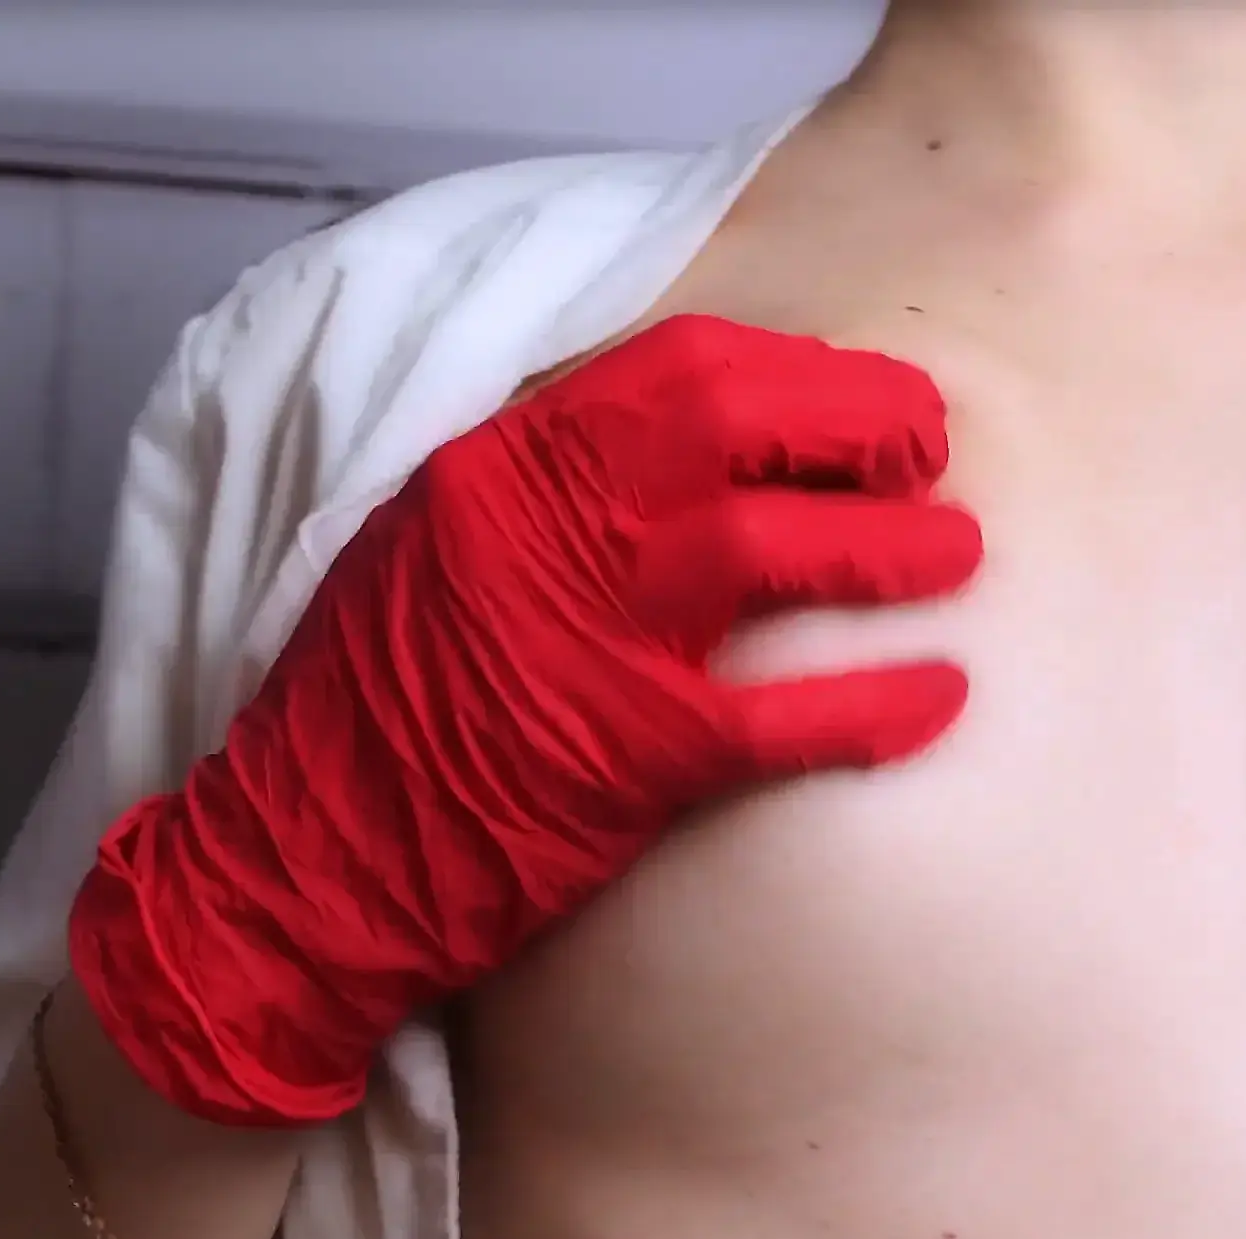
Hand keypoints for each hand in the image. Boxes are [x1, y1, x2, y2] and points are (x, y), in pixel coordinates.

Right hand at [71, 314, 986, 1126]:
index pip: (677, 367)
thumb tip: (673, 469)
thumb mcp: (433, 559)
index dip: (796, 375)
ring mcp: (581, 636)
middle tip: (926, 461)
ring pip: (771, 548)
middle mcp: (541, 527)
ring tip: (955, 559)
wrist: (290, 865)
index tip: (861, 403)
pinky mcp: (616, 756)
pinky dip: (872, 705)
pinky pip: (777, 718)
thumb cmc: (365, 722)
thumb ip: (541, 502)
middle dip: (856, 430)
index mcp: (497, 466)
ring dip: (883, 547)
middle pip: (737, 426)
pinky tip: (940, 701)